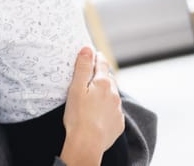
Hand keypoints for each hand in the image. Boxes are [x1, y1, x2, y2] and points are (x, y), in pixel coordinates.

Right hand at [60, 47, 124, 164]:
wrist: (87, 143)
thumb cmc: (78, 116)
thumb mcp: (76, 88)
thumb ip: (82, 68)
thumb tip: (88, 49)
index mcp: (102, 84)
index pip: (102, 64)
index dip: (97, 57)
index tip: (95, 53)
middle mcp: (114, 94)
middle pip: (108, 79)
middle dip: (101, 74)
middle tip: (92, 73)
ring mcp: (117, 110)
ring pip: (112, 95)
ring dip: (105, 91)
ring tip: (95, 94)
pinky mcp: (118, 123)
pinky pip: (114, 110)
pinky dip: (107, 107)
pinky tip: (99, 112)